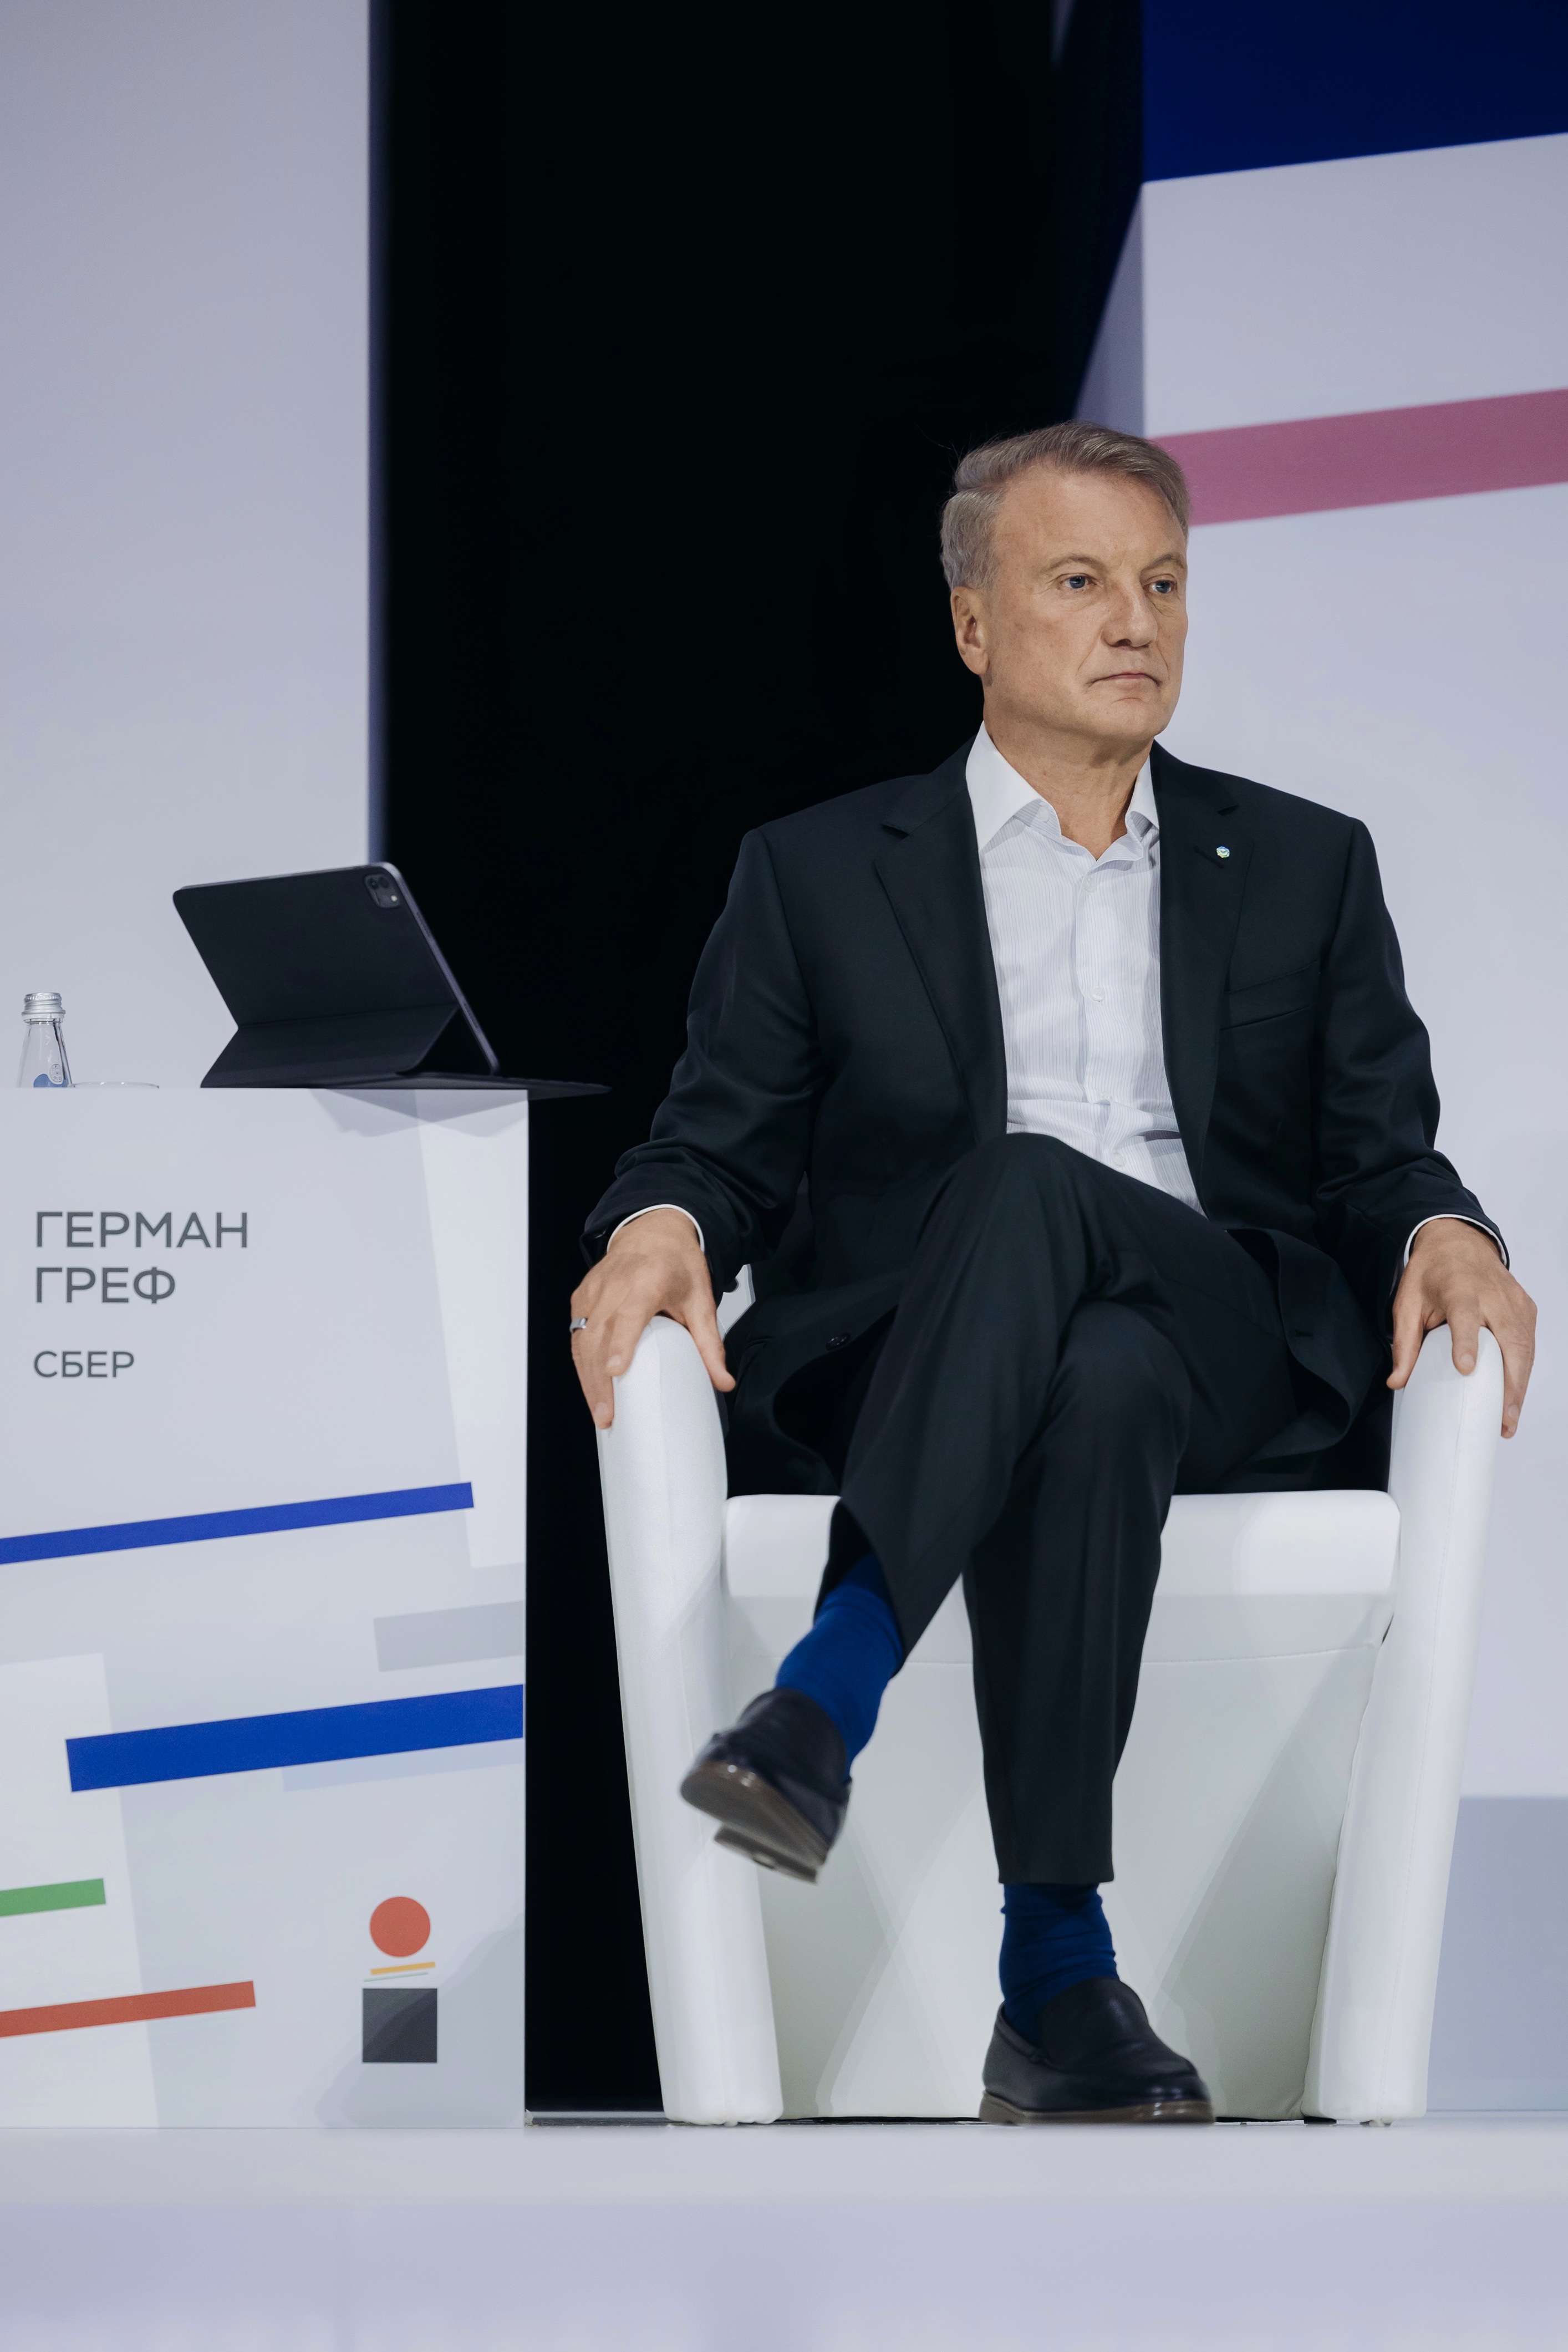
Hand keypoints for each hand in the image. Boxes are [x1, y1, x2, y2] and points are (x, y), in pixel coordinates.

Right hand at [570, 1208, 734, 1431]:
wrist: (653, 1231)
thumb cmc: (676, 1263)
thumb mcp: (701, 1300)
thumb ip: (710, 1343)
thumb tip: (723, 1381)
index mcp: (646, 1280)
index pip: (629, 1314)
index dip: (620, 1343)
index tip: (615, 1370)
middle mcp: (614, 1284)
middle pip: (599, 1336)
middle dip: (599, 1379)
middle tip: (607, 1415)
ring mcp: (593, 1291)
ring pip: (582, 1339)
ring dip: (587, 1378)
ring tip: (600, 1411)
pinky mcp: (581, 1297)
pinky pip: (576, 1334)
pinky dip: (581, 1362)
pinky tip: (591, 1387)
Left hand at [1388, 1219, 1535, 1437]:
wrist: (1458, 1240)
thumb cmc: (1432, 1273)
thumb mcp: (1407, 1301)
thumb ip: (1404, 1343)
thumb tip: (1397, 1383)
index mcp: (1459, 1288)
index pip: (1466, 1316)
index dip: (1467, 1342)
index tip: (1466, 1368)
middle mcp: (1492, 1294)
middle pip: (1509, 1340)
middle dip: (1510, 1383)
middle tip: (1502, 1419)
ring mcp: (1514, 1301)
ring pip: (1525, 1346)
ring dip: (1520, 1385)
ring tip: (1508, 1419)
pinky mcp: (1526, 1308)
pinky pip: (1529, 1343)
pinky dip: (1524, 1371)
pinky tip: (1514, 1396)